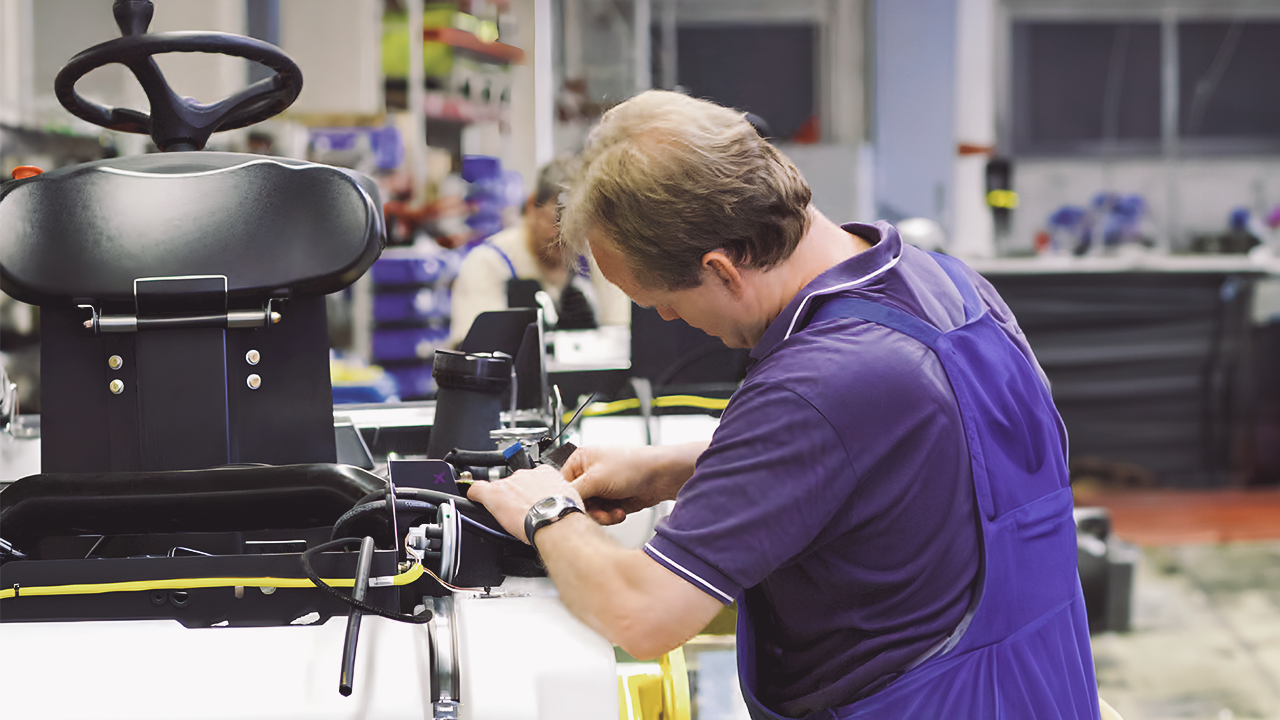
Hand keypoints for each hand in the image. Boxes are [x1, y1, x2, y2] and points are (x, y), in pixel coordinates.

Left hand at [466, 465, 582, 543]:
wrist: (554, 520)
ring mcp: (510, 484)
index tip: (533, 498)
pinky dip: (474, 494)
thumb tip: (566, 504)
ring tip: (510, 514)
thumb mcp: (570, 500)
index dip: (533, 489)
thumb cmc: (564, 513)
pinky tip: (474, 498)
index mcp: (546, 473)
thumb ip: (562, 497)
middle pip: (517, 482)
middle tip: (524, 510)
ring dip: (503, 499)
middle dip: (518, 495)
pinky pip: (477, 490)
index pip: (536, 477)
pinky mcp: (494, 494)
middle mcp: (527, 475)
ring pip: (501, 488)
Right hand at [562, 443, 702, 525]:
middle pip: (577, 501)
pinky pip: (603, 515)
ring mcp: (602, 488)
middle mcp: (589, 474)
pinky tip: (619, 512)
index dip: (568, 499)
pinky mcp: (612, 500)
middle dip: (589, 510)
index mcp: (580, 460)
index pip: (562, 485)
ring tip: (613, 511)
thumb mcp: (596, 478)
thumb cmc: (633, 465)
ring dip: (602, 515)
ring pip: (590, 511)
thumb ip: (573, 491)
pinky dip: (611, 517)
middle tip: (599, 511)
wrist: (661, 476)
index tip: (573, 510)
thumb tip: (556, 502)